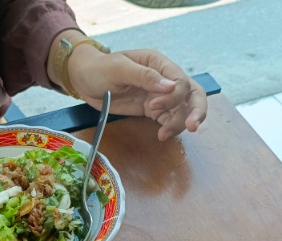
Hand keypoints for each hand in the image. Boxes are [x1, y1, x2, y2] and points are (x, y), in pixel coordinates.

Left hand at [67, 46, 206, 140]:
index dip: (173, 97)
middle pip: (191, 94)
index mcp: (158, 63)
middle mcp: (163, 79)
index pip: (179, 80)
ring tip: (165, 135)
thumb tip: (169, 87)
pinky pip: (168, 119)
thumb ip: (144, 76)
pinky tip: (162, 135)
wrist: (85, 80)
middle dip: (196, 110)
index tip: (153, 106)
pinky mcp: (151, 109)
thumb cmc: (99, 68)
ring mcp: (159, 96)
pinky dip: (169, 128)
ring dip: (179, 123)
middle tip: (192, 127)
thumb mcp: (119, 68)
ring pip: (182, 109)